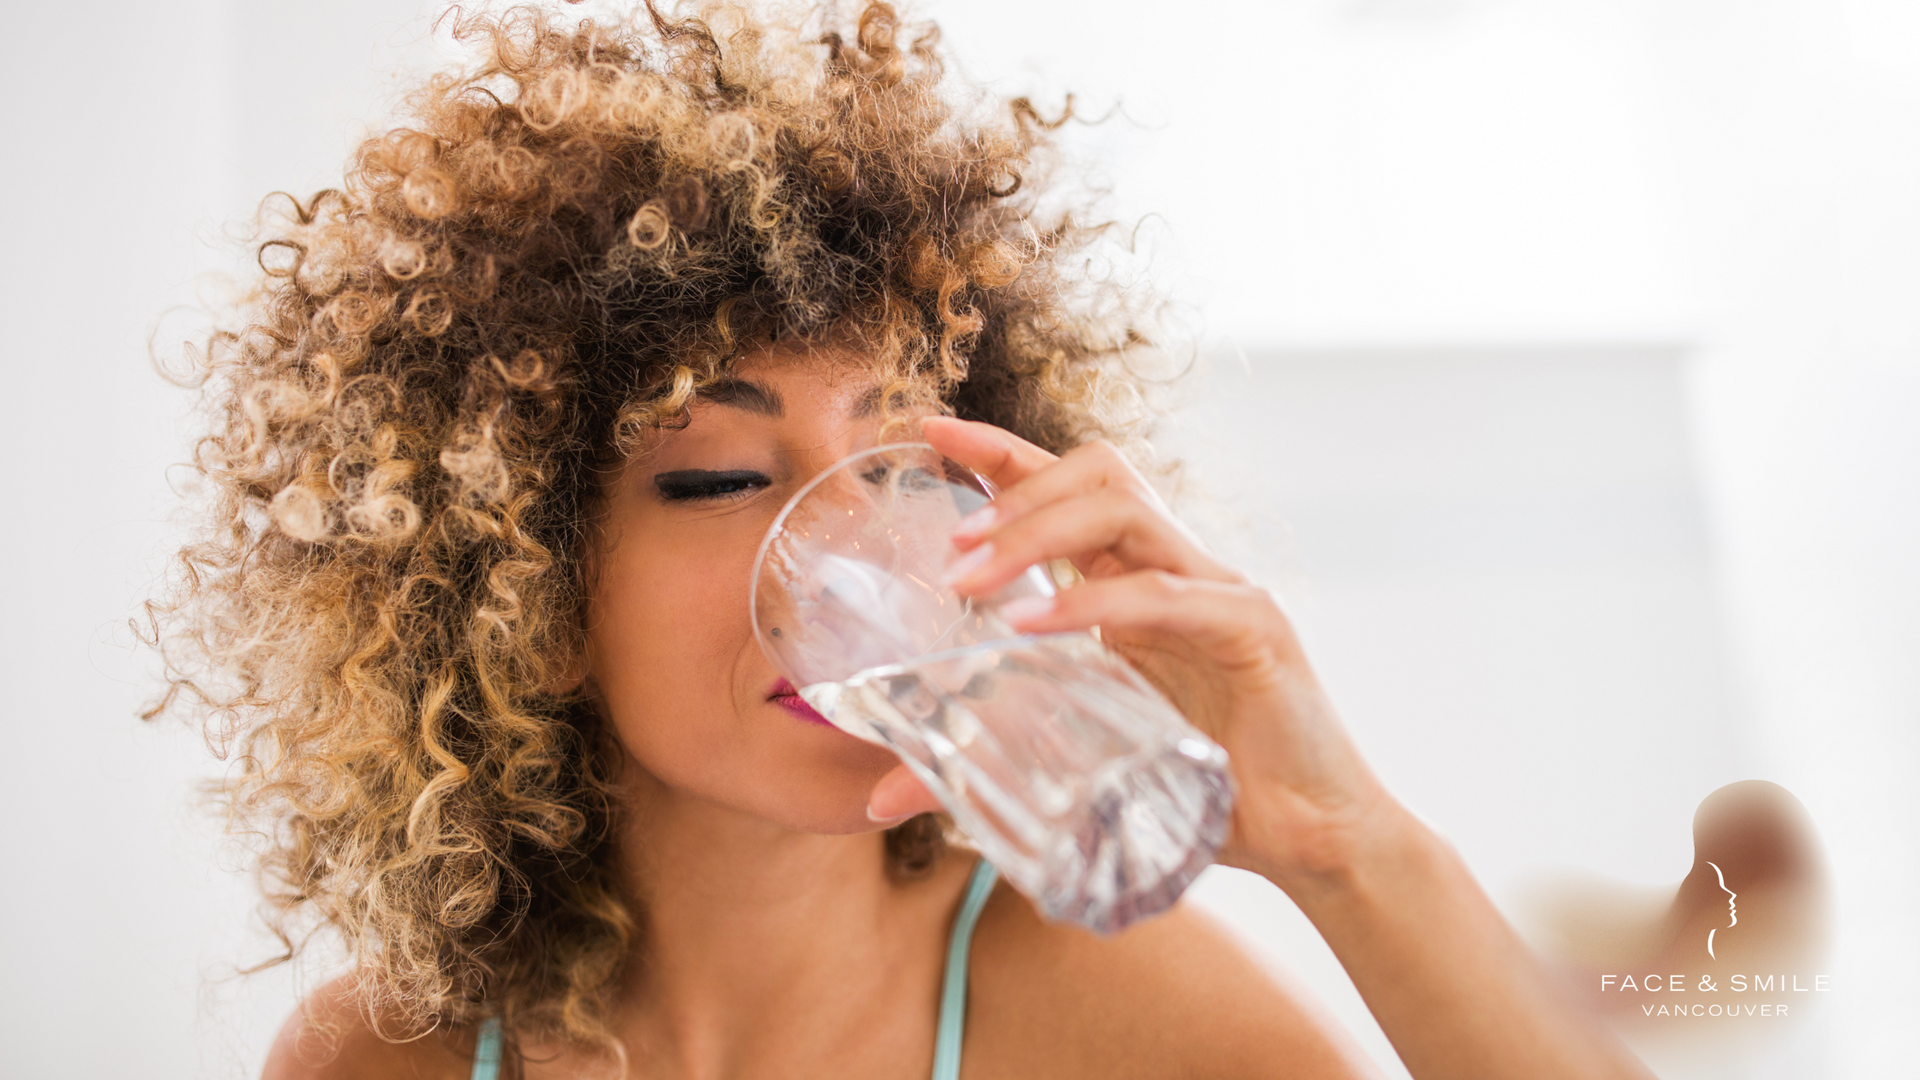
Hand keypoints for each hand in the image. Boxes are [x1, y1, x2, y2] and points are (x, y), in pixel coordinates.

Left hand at [864, 417, 1405, 886]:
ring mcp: (1218, 589)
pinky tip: (1037, 624)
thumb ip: (983, 763)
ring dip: (1039, 530)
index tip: (928, 430)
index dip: (1000, 450)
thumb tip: (878, 799)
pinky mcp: (1254, 628)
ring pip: (1128, 509)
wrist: (1310, 838)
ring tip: (971, 578)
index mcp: (1137, 581)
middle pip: (1098, 472)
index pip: (1068, 487)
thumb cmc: (1200, 791)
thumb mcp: (1076, 765)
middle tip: (947, 545)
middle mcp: (1178, 567)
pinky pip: (1165, 593)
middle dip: (1014, 489)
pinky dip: (1096, 600)